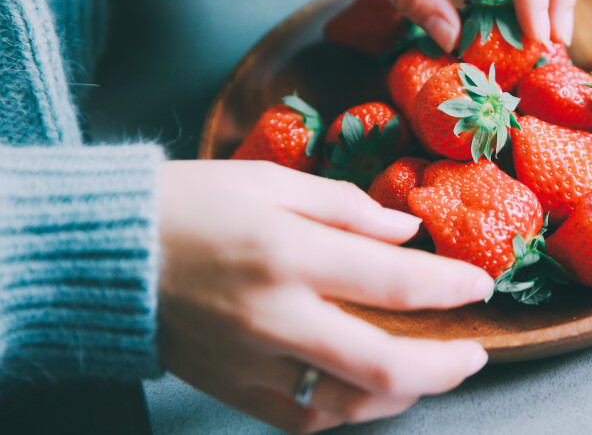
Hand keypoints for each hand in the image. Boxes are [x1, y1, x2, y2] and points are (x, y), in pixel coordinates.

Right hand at [158, 160, 491, 432]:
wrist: (109, 254)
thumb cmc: (193, 204)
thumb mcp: (273, 183)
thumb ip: (347, 208)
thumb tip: (406, 232)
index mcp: (288, 253)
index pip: (393, 281)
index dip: (449, 286)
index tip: (479, 284)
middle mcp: (274, 317)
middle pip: (382, 365)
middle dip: (445, 366)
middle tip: (474, 353)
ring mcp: (251, 362)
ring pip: (346, 406)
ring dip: (401, 395)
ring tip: (428, 372)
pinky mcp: (231, 388)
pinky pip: (301, 419)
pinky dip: (344, 411)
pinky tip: (364, 390)